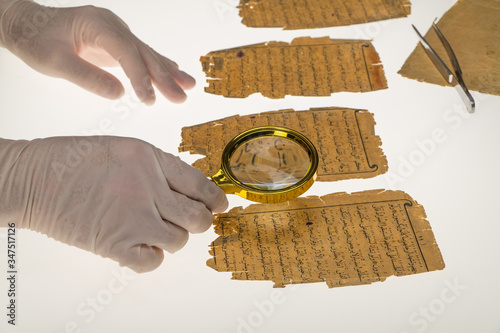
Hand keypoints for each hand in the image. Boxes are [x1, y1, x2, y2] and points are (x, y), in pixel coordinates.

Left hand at [0, 1, 194, 103]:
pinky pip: (141, 55)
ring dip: (167, 72)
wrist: (29, 25)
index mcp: (96, 24)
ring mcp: (116, 32)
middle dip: (163, 77)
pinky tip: (175, 71)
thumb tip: (119, 93)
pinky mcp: (117, 42)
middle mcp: (112, 25)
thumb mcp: (54, 62)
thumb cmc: (37, 41)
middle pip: (143, 52)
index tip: (148, 99)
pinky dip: (158, 65)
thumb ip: (86, 77)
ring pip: (146, 54)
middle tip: (181, 98)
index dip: (139, 76)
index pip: (125, 51)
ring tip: (189, 87)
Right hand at [0, 136, 227, 272]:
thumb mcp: (124, 149)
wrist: (33, 176)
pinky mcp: (115, 244)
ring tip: (154, 230)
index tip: (220, 206)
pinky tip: (139, 246)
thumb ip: (158, 168)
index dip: (215, 199)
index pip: (200, 185)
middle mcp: (149, 188)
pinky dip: (150, 257)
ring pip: (179, 241)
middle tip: (188, 221)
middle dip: (198, 221)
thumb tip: (188, 191)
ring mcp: (133, 217)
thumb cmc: (74, 159)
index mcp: (152, 160)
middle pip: (197, 217)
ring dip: (171, 239)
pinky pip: (152, 261)